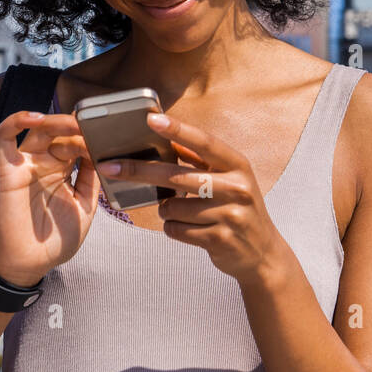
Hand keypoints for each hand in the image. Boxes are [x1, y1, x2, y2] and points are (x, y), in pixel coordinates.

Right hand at [0, 111, 100, 285]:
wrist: (27, 265)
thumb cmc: (54, 240)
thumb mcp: (84, 208)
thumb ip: (92, 181)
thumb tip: (103, 153)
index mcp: (62, 171)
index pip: (77, 142)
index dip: (92, 137)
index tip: (110, 136)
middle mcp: (43, 163)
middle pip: (60, 132)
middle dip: (78, 128)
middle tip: (96, 128)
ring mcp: (25, 164)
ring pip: (37, 129)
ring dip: (56, 120)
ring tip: (74, 123)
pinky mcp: (7, 169)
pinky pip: (3, 137)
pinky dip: (15, 121)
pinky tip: (35, 118)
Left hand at [97, 112, 289, 283]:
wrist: (262, 252)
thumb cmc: (237, 208)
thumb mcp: (229, 179)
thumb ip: (202, 160)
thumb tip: (168, 139)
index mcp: (238, 165)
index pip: (204, 142)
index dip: (178, 130)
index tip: (151, 119)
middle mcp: (237, 187)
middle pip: (176, 176)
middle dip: (139, 171)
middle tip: (109, 166)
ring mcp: (230, 215)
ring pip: (172, 207)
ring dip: (167, 210)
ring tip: (184, 213)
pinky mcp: (219, 239)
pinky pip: (176, 230)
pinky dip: (174, 229)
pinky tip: (189, 229)